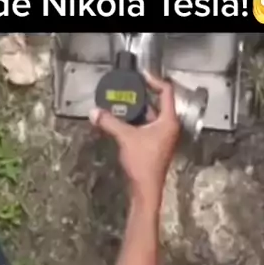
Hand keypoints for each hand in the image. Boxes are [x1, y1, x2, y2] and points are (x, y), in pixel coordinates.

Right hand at [89, 71, 180, 210]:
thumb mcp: (125, 138)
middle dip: (142, 95)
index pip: (166, 92)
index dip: (154, 80)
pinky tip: (121, 119)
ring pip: (151, 116)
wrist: (146, 189)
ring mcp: (163, 137)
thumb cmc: (143, 163)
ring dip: (137, 109)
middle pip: (158, 103)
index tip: (141, 75)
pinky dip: (136, 121)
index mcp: (169, 121)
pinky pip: (146, 126)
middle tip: (126, 88)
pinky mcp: (155, 145)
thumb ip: (110, 122)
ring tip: (120, 102)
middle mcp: (169, 127)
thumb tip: (94, 112)